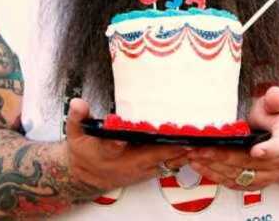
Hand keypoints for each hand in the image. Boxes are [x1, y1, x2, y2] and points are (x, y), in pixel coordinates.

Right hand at [64, 98, 189, 193]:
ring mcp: (142, 168)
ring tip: (203, 136)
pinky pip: (172, 162)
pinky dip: (185, 153)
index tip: (128, 135)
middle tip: (189, 132)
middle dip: (170, 144)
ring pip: (167, 160)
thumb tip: (78, 102)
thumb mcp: (75, 134)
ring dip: (183, 150)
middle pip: (153, 154)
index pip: (113, 146)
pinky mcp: (151, 170)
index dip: (122, 140)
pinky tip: (200, 142)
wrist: (89, 176)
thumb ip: (77, 117)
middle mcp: (128, 162)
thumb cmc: (85, 152)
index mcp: (107, 152)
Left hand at [188, 86, 278, 189]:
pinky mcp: (252, 183)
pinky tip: (199, 165)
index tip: (256, 151)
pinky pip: (232, 183)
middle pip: (247, 162)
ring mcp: (264, 176)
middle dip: (222, 156)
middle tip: (201, 148)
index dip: (268, 150)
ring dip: (213, 166)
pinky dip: (214, 175)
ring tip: (194, 155)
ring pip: (237, 175)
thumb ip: (276, 99)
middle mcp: (276, 163)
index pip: (278, 147)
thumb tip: (273, 96)